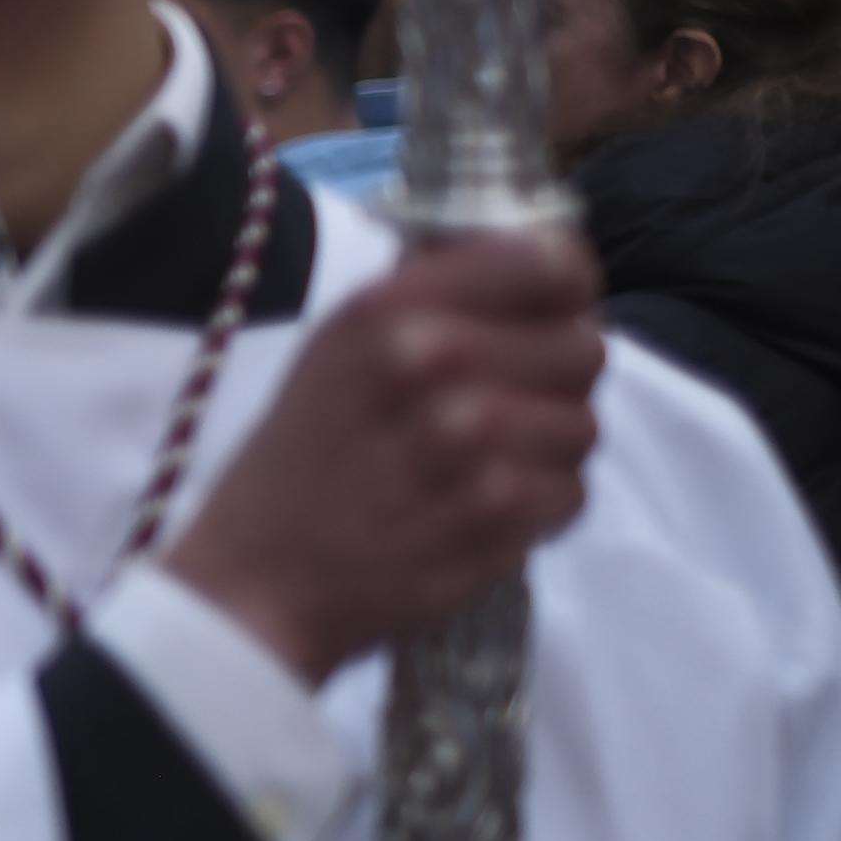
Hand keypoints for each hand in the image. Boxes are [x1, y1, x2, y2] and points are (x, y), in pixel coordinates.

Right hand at [162, 230, 603, 686]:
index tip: (543, 317)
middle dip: (552, 380)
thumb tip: (544, 265)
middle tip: (500, 408)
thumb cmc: (301, 457)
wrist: (257, 579)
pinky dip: (536, 509)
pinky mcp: (499, 513)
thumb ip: (435, 298)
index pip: (549, 261)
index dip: (562, 291)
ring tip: (478, 468)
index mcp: (390, 305)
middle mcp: (434, 358)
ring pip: (583, 425)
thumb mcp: (339, 345)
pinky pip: (572, 493)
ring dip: (544, 451)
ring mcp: (472, 439)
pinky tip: (477, 510)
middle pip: (583, 347)